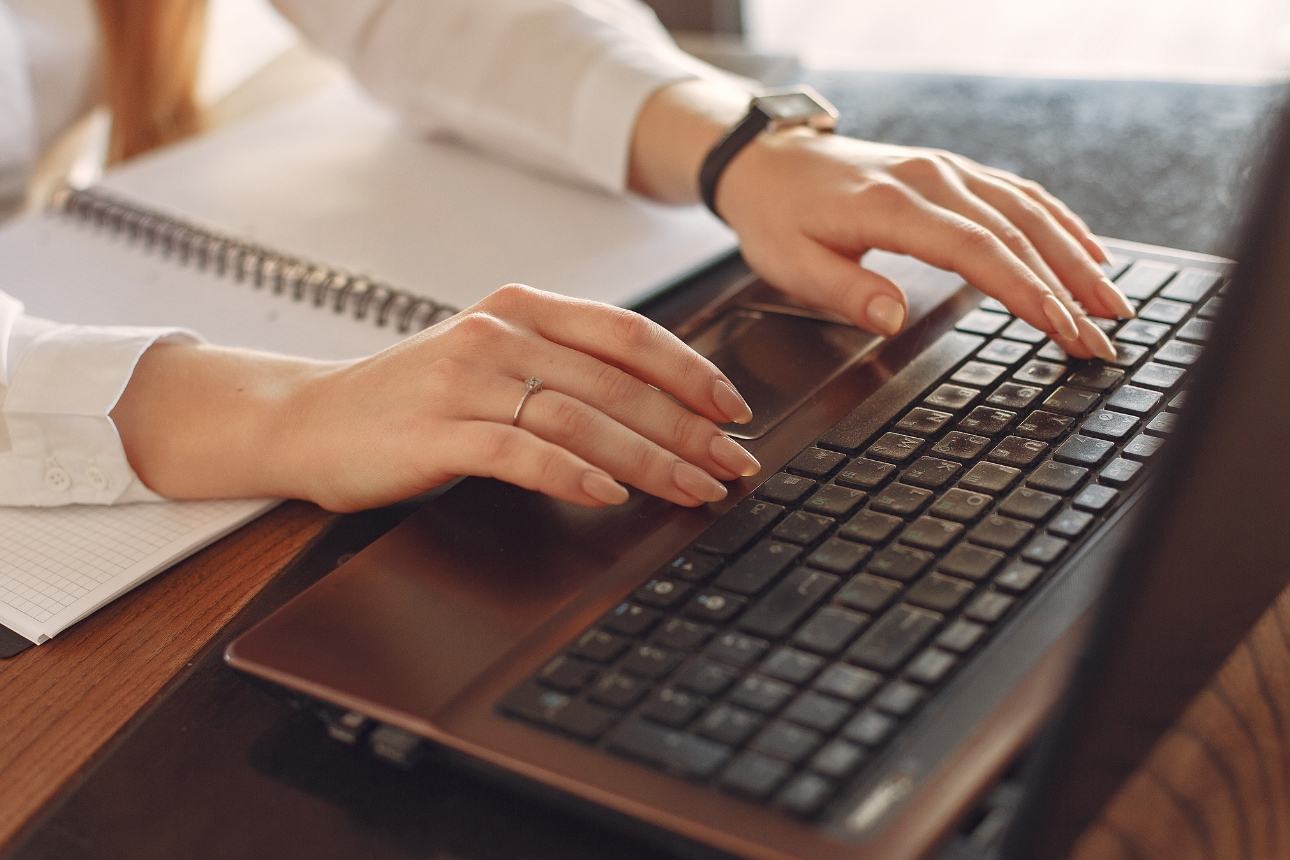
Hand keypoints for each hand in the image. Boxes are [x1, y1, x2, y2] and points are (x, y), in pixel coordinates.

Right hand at [114, 285, 759, 511]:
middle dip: (688, 428)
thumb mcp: (491, 362)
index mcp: (519, 310)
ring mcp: (464, 379)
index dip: (691, 371)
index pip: (627, 333)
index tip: (735, 410)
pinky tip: (608, 495)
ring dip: (649, 457)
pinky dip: (571, 473)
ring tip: (694, 489)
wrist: (308, 419)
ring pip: (580, 416)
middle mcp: (497, 333)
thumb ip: (561, 369)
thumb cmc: (410, 399)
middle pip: (616, 381)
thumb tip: (657, 407)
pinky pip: (519, 451)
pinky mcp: (436, 430)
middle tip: (734, 464)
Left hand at [629, 80, 1133, 360]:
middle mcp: (931, 180)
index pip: (978, 250)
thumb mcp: (790, 263)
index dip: (1026, 292)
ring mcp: (945, 171)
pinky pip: (1017, 194)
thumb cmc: (776, 215)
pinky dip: (1059, 223)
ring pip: (1028, 211)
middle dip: (1067, 288)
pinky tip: (1087, 252)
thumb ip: (844, 291)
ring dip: (1076, 257)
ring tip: (1113, 304)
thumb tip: (893, 318)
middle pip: (1017, 234)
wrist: (766, 161)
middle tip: (1104, 338)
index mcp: (893, 206)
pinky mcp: (950, 172)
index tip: (1063, 329)